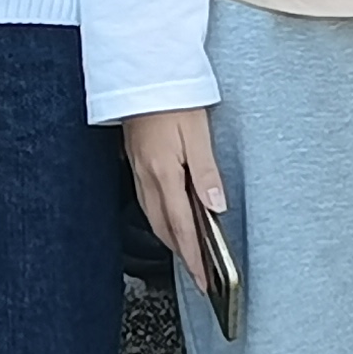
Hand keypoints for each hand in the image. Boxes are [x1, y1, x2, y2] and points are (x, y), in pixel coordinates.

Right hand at [122, 105, 225, 269]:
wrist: (140, 74)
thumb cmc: (171, 98)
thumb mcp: (197, 133)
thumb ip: (206, 172)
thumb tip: (215, 207)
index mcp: (163, 173)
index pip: (180, 226)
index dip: (192, 256)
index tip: (203, 279)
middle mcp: (147, 177)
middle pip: (163, 228)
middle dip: (182, 254)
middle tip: (199, 274)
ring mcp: (138, 171)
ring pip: (153, 216)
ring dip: (171, 238)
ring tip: (190, 253)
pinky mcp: (136, 163)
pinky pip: (147, 201)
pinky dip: (161, 218)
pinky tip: (171, 218)